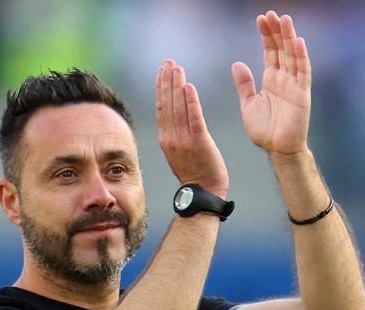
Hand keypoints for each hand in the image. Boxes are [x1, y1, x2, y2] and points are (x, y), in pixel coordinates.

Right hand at [156, 59, 228, 197]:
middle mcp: (171, 137)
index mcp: (166, 138)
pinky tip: (189, 86)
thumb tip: (174, 117)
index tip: (162, 70)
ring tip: (177, 68)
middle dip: (167, 81)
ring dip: (177, 86)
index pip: (161, 107)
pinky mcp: (199, 143)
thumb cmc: (195, 172)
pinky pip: (193, 119)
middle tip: (169, 62)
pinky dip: (190, 102)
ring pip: (178, 108)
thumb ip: (175, 133)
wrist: (203, 192)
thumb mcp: (178, 151)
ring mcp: (184, 140)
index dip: (161, 87)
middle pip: (167, 104)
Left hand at [232, 12, 311, 155]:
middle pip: (281, 49)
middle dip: (276, 31)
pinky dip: (301, 57)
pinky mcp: (302, 94)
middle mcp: (284, 79)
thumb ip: (245, 84)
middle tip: (270, 13)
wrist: (277, 150)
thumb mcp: (249, 103)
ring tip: (284, 19)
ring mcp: (294, 85)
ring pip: (293, 55)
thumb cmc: (265, 130)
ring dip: (289, 37)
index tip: (260, 19)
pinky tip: (297, 41)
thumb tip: (237, 63)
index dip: (266, 35)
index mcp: (271, 79)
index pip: (270, 51)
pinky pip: (303, 72)